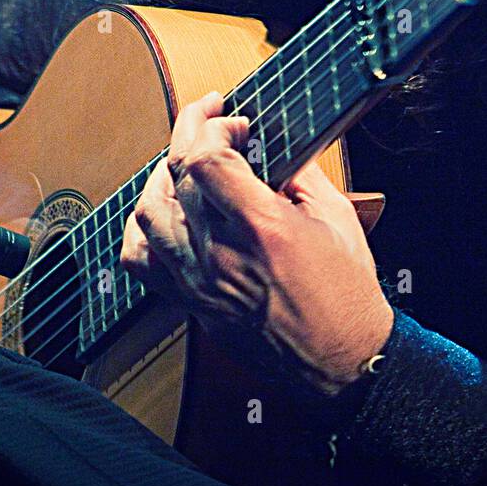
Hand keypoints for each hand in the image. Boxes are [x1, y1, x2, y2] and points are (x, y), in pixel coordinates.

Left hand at [121, 92, 393, 395]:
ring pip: (148, 212)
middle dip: (191, 135)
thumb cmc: (346, 296)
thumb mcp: (336, 217)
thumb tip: (273, 145)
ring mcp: (199, 281)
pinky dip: (142, 228)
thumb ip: (300, 173)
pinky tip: (165, 213)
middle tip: (211, 123)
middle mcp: (221, 254)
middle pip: (175, 176)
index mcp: (261, 228)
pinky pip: (140, 260)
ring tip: (188, 165)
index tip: (235, 124)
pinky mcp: (192, 303)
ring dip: (164, 177)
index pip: (204, 158)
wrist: (342, 362)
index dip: (213, 126)